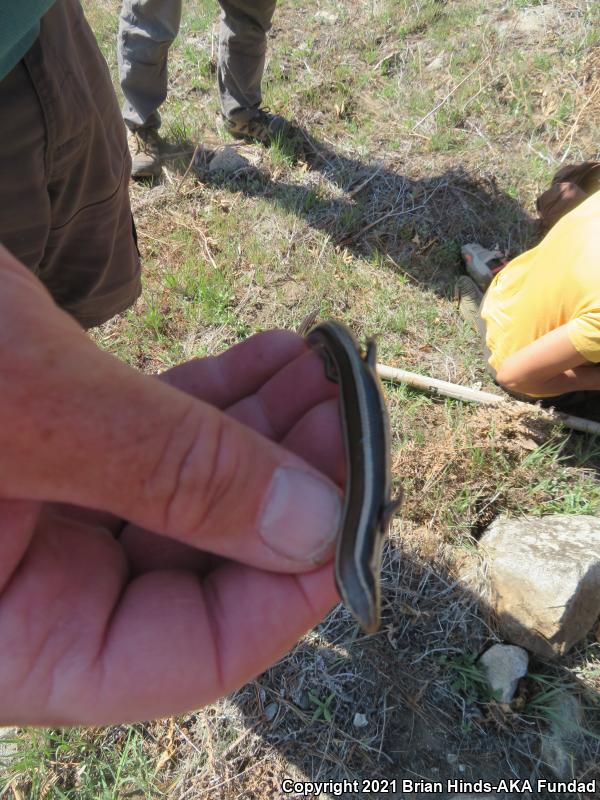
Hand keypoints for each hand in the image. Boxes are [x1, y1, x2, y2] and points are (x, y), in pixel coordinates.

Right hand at [0, 245, 343, 724]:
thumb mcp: (31, 407)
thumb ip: (173, 474)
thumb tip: (316, 527)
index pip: (170, 662)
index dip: (277, 601)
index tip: (349, 522)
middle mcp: (12, 587)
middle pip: (191, 570)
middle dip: (281, 493)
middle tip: (350, 421)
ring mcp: (30, 511)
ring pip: (182, 495)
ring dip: (262, 436)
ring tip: (327, 377)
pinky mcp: (43, 443)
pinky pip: (149, 439)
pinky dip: (215, 402)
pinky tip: (277, 359)